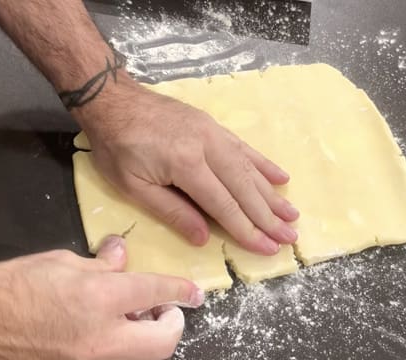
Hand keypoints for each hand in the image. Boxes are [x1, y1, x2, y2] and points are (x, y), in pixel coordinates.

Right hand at [0, 236, 203, 359]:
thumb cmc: (19, 286)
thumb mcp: (63, 262)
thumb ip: (102, 262)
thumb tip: (123, 253)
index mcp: (100, 298)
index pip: (155, 292)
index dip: (180, 289)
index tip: (193, 291)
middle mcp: (102, 336)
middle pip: (163, 341)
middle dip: (173, 323)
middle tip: (166, 309)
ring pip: (145, 356)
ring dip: (152, 337)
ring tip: (139, 317)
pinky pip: (120, 358)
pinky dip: (129, 345)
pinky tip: (115, 328)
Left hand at [75, 80, 299, 254]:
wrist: (113, 100)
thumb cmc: (117, 147)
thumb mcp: (134, 186)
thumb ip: (172, 211)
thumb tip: (204, 238)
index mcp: (186, 164)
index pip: (224, 204)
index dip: (246, 229)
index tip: (267, 247)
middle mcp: (208, 146)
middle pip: (244, 187)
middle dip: (268, 216)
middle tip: (290, 236)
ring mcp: (214, 133)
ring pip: (250, 168)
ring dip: (272, 193)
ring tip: (292, 213)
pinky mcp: (214, 126)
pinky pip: (245, 147)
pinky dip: (264, 164)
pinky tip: (281, 177)